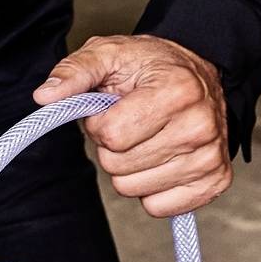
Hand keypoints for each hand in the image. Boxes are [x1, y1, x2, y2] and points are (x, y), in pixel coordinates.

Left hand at [33, 34, 231, 216]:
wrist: (195, 74)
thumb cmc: (150, 66)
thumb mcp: (107, 54)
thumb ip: (74, 73)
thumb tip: (44, 95)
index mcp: (176, 90)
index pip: (111, 135)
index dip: (99, 124)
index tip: (112, 108)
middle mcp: (200, 126)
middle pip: (119, 165)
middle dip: (112, 146)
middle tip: (130, 122)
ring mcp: (211, 157)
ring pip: (135, 190)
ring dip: (129, 168)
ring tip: (145, 137)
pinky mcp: (216, 182)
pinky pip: (159, 207)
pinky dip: (151, 188)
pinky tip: (160, 159)